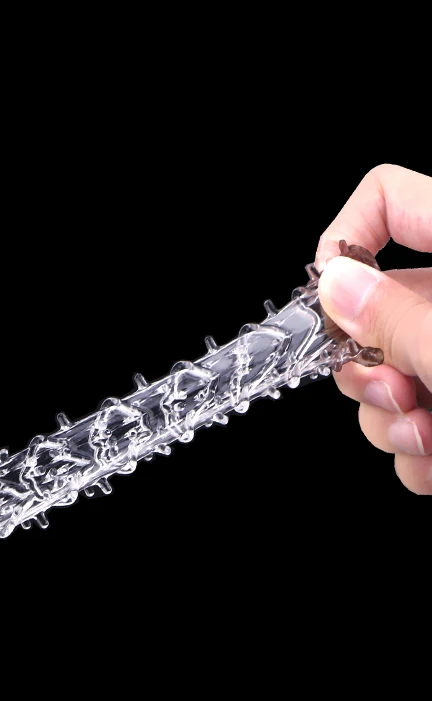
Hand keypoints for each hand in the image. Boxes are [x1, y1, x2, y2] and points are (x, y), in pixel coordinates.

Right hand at [316, 163, 431, 494]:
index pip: (389, 200)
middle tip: (403, 393)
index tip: (327, 301)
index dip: (342, 242)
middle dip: (368, 368)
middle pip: (370, 309)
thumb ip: (396, 315)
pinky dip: (418, 456)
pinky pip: (410, 426)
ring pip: (383, 378)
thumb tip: (336, 285)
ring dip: (390, 426)